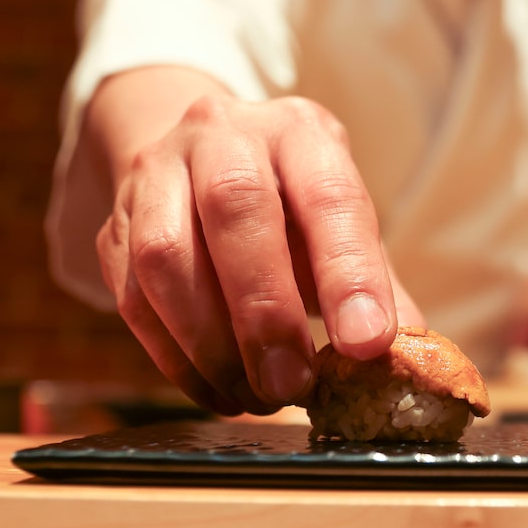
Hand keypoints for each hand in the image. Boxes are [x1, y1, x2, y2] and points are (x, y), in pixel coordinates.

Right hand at [88, 70, 423, 414]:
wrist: (201, 157)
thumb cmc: (289, 202)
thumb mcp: (341, 221)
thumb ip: (376, 282)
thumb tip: (412, 357)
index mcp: (298, 130)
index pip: (327, 193)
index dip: (349, 271)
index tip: (367, 343)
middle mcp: (222, 134)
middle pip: (235, 208)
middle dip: (265, 308)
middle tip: (291, 384)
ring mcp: (157, 173)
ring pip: (166, 255)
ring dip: (210, 342)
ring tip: (253, 397)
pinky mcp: (115, 225)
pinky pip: (131, 296)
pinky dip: (174, 357)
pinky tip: (215, 388)